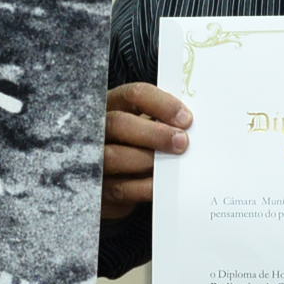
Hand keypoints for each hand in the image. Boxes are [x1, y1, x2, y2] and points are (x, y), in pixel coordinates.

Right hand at [101, 82, 190, 219]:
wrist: (112, 180)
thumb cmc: (135, 146)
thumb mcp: (144, 126)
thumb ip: (161, 122)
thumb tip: (191, 126)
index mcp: (114, 105)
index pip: (134, 94)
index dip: (161, 104)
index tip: (186, 119)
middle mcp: (98, 129)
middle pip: (119, 123)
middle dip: (154, 134)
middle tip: (182, 143)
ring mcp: (92, 158)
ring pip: (114, 156)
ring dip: (147, 160)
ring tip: (171, 165)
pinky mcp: (97, 188)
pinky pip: (120, 188)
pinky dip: (144, 187)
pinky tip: (161, 185)